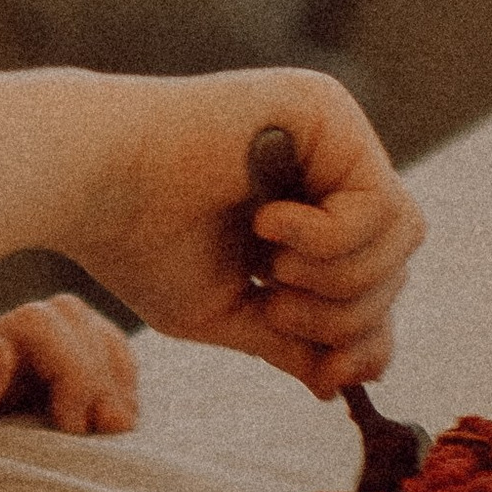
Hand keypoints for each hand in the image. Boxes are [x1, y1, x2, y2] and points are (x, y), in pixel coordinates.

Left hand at [0, 292, 138, 457]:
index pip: (38, 322)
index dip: (69, 368)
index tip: (73, 429)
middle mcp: (13, 339)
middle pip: (72, 317)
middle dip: (97, 373)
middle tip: (105, 431)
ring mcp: (44, 356)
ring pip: (95, 331)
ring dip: (116, 378)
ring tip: (115, 430)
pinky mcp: (69, 379)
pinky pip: (112, 357)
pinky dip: (124, 385)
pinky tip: (118, 425)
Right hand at [79, 72, 423, 402]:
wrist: (90, 178)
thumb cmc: (137, 241)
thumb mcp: (226, 309)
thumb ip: (289, 339)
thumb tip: (344, 382)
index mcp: (304, 201)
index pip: (380, 277)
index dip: (366, 337)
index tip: (325, 372)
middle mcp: (326, 158)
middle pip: (398, 263)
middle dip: (344, 314)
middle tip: (274, 305)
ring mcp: (330, 127)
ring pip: (401, 234)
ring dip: (338, 279)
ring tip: (270, 269)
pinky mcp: (325, 108)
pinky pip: (379, 201)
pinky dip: (330, 238)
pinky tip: (266, 223)